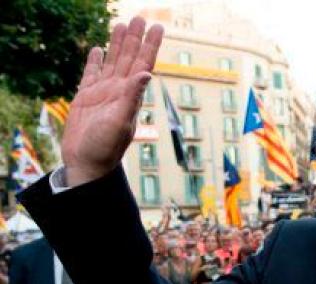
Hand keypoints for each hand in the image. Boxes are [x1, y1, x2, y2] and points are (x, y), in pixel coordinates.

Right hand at [62, 17, 162, 186]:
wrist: (87, 163)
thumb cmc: (105, 147)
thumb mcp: (120, 121)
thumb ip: (132, 97)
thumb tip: (147, 73)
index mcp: (130, 94)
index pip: (144, 63)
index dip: (150, 44)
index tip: (158, 26)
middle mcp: (119, 90)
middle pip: (129, 57)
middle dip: (135, 38)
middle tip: (141, 17)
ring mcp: (102, 93)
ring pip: (112, 61)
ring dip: (117, 44)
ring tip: (122, 24)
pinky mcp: (85, 97)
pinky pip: (91, 73)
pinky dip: (95, 60)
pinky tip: (98, 49)